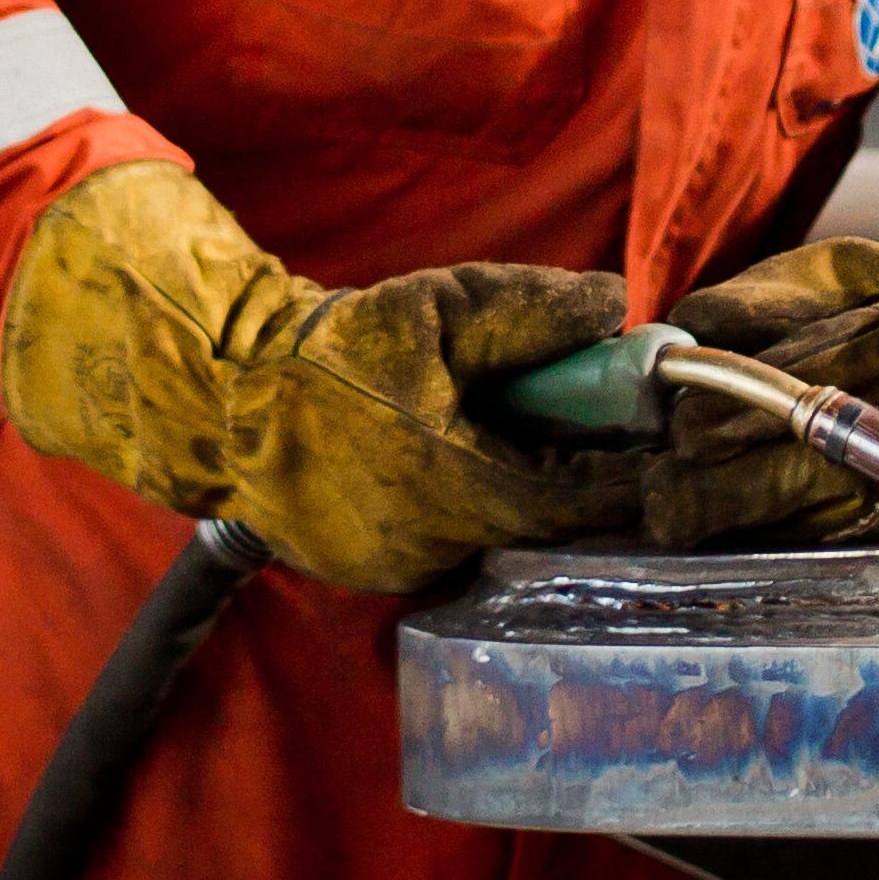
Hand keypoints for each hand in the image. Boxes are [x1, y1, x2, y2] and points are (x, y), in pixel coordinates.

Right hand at [0, 163, 642, 594]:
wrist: (222, 395)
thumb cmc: (336, 349)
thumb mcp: (439, 308)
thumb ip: (534, 312)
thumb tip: (617, 308)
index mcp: (467, 489)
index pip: (588, 503)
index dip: (629, 472)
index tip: (656, 440)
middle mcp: (442, 548)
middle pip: (542, 521)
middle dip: (568, 473)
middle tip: (580, 420)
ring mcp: (402, 568)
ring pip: (492, 535)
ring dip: (511, 489)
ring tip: (501, 429)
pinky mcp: (370, 571)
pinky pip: (443, 542)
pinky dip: (461, 504)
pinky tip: (445, 453)